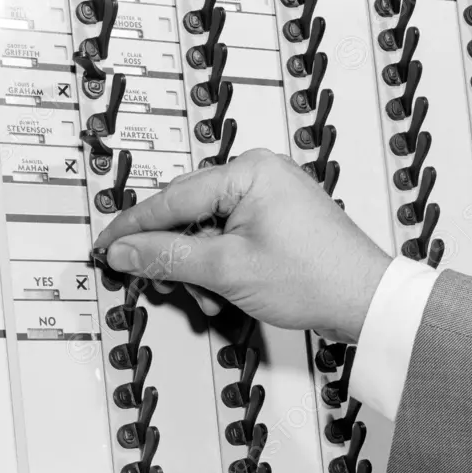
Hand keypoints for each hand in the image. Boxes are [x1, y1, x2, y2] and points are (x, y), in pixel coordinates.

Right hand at [95, 148, 391, 343]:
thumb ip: (168, 257)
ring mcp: (269, 198)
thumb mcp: (227, 270)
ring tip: (208, 298)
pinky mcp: (276, 222)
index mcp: (247, 171)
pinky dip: (218, 268)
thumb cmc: (314, 278)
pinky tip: (223, 293)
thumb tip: (126, 250)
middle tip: (155, 283)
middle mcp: (258, 175)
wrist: (364, 301)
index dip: (133, 228)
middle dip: (172, 256)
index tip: (106, 246)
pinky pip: (229, 239)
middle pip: (186, 213)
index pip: (171, 199)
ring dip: (197, 269)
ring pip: (206, 232)